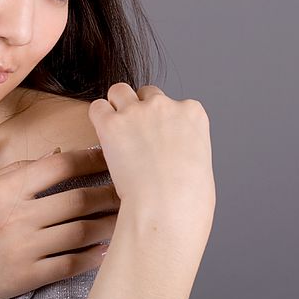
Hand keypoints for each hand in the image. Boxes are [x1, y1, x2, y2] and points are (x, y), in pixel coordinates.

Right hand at [0, 147, 119, 298]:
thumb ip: (16, 171)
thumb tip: (56, 154)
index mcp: (4, 189)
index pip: (58, 166)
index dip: (89, 159)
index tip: (108, 157)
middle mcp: (16, 217)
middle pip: (77, 200)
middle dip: (108, 193)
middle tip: (128, 189)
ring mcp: (23, 248)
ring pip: (81, 232)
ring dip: (108, 224)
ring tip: (126, 218)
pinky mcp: (28, 276)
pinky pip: (70, 264)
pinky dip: (93, 257)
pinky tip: (107, 250)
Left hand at [88, 83, 215, 254]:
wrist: (167, 208)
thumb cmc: (187, 199)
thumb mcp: (200, 163)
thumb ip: (185, 145)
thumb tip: (172, 151)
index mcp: (192, 112)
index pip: (173, 102)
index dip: (161, 121)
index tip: (156, 138)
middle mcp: (165, 105)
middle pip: (146, 93)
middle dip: (139, 109)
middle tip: (134, 136)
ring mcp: (137, 111)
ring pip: (119, 91)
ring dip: (116, 107)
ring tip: (116, 132)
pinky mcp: (111, 124)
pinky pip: (97, 107)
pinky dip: (98, 119)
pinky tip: (102, 137)